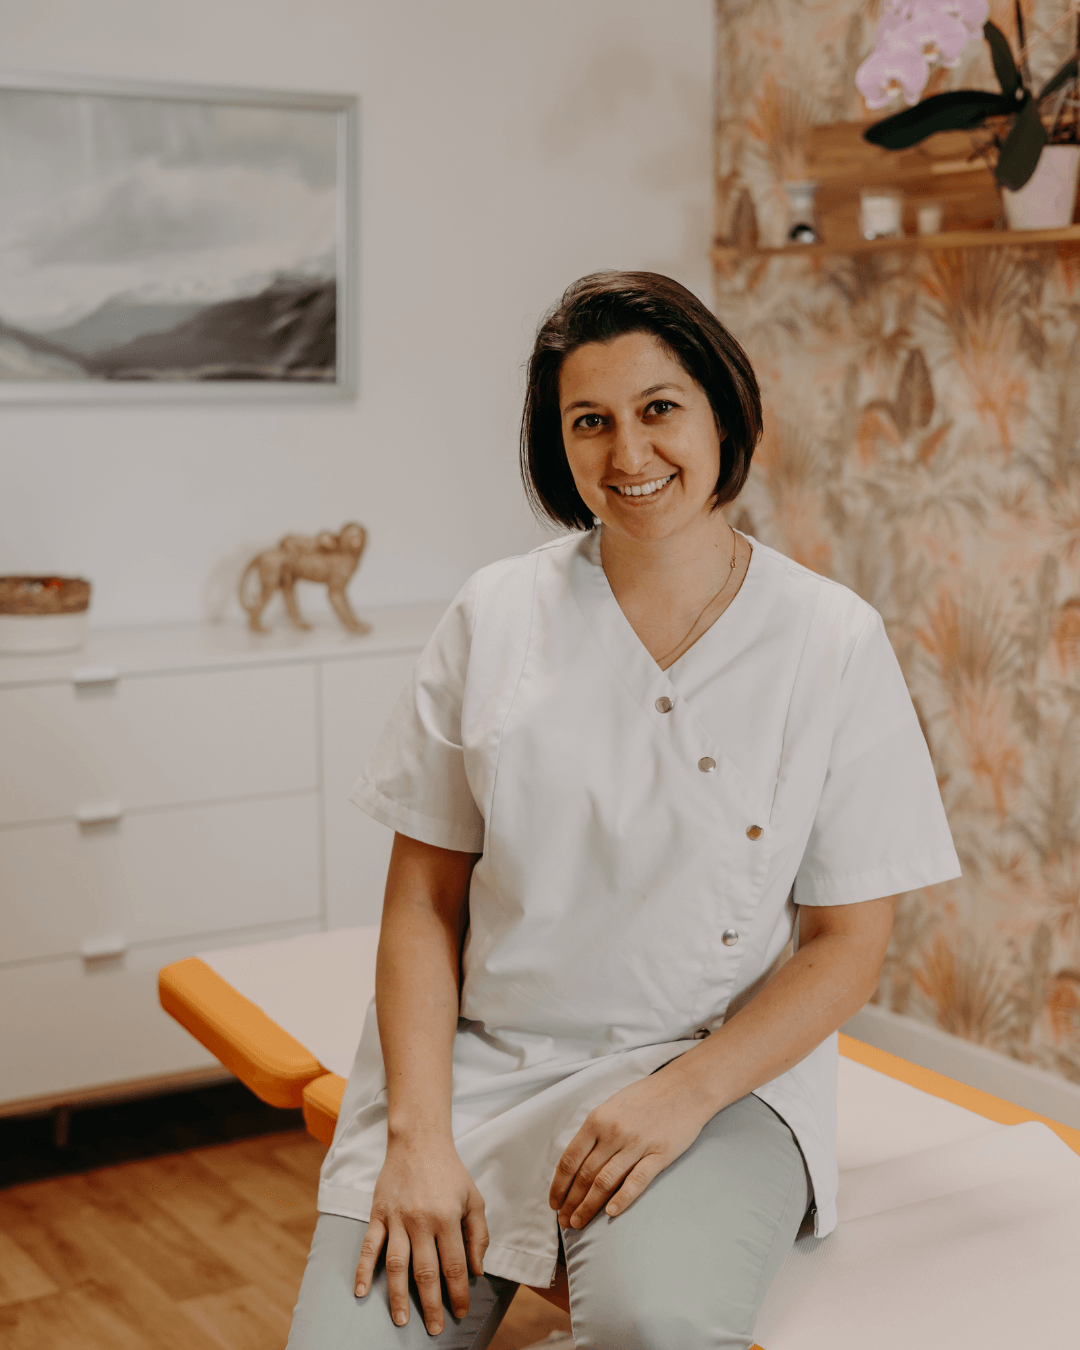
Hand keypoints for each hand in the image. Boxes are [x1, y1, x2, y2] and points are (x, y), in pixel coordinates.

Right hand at [355, 1132, 487, 1335]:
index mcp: (448, 1218)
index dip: (459, 1293)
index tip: (461, 1312)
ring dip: (398, 1296)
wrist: (418, 1141)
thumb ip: (478, 1234)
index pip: (454, 1265)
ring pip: (397, 1265)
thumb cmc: (450, 1172)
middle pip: (426, 1272)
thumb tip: (477, 1271)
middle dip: (431, 1305)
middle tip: (434, 1329)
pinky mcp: (378, 1213)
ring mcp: (397, 1218)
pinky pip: (369, 1245)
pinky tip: (360, 1292)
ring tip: (402, 1321)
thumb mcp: (474, 1198)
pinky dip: (363, 1270)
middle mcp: (421, 1221)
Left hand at [548, 1069, 708, 1229]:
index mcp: (597, 1119)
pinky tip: (610, 1214)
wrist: (684, 1087)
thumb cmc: (646, 1096)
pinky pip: (637, 1181)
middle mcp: (613, 1132)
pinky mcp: (659, 1154)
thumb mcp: (611, 1105)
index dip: (559, 1185)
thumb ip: (594, 1131)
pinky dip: (622, 1199)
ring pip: (605, 1182)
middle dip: (571, 1202)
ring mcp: (637, 1144)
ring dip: (588, 1206)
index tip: (554, 1203)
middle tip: (563, 1221)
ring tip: (578, 1224)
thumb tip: (576, 1162)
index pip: (570, 1159)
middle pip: (585, 1175)